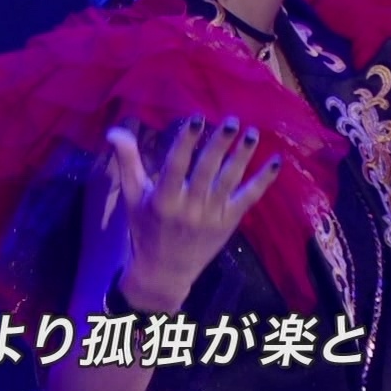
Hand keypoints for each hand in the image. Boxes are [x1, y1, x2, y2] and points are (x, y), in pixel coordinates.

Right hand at [104, 114, 280, 310]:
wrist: (164, 271)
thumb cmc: (145, 229)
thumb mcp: (132, 197)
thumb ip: (128, 162)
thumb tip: (114, 130)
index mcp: (163, 200)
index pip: (175, 166)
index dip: (186, 142)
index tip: (197, 119)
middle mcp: (189, 208)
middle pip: (206, 172)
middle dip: (219, 145)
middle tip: (232, 121)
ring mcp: (212, 217)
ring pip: (230, 182)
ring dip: (242, 157)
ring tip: (252, 133)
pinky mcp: (229, 223)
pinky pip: (249, 199)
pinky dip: (263, 181)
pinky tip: (276, 161)